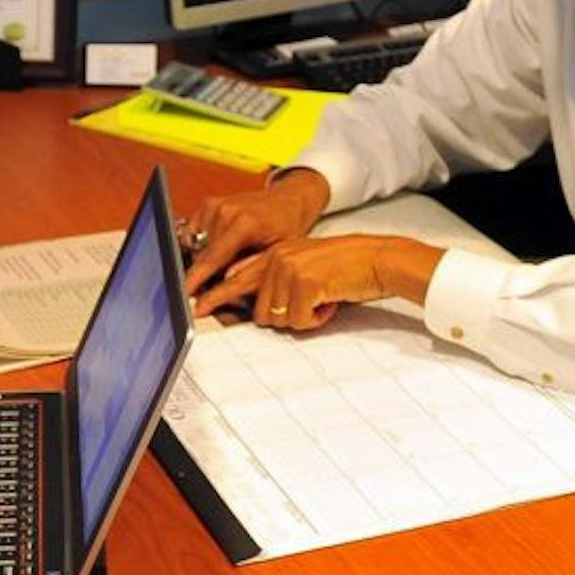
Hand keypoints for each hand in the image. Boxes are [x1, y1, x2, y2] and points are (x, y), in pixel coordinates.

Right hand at [180, 169, 330, 311]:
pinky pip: (194, 233)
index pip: (212, 258)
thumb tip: (227, 281)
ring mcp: (215, 205)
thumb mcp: (278, 253)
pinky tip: (223, 246)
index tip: (185, 293)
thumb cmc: (286, 229)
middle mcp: (226, 211)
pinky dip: (203, 245)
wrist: (287, 201)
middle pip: (201, 254)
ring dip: (206, 258)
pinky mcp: (208, 204)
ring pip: (196, 245)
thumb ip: (252, 267)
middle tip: (221, 282)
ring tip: (229, 259)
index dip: (196, 278)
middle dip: (205, 273)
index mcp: (244, 223)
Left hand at [197, 234, 445, 330]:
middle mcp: (276, 258)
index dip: (216, 295)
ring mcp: (289, 269)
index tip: (197, 308)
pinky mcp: (304, 283)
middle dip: (285, 317)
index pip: (237, 277)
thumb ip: (276, 278)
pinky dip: (318, 319)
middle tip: (312, 305)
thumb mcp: (306, 265)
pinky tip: (330, 301)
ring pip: (279, 320)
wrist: (378, 259)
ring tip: (323, 299)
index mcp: (274, 253)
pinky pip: (299, 321)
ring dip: (304, 318)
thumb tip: (253, 302)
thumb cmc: (346, 267)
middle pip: (260, 312)